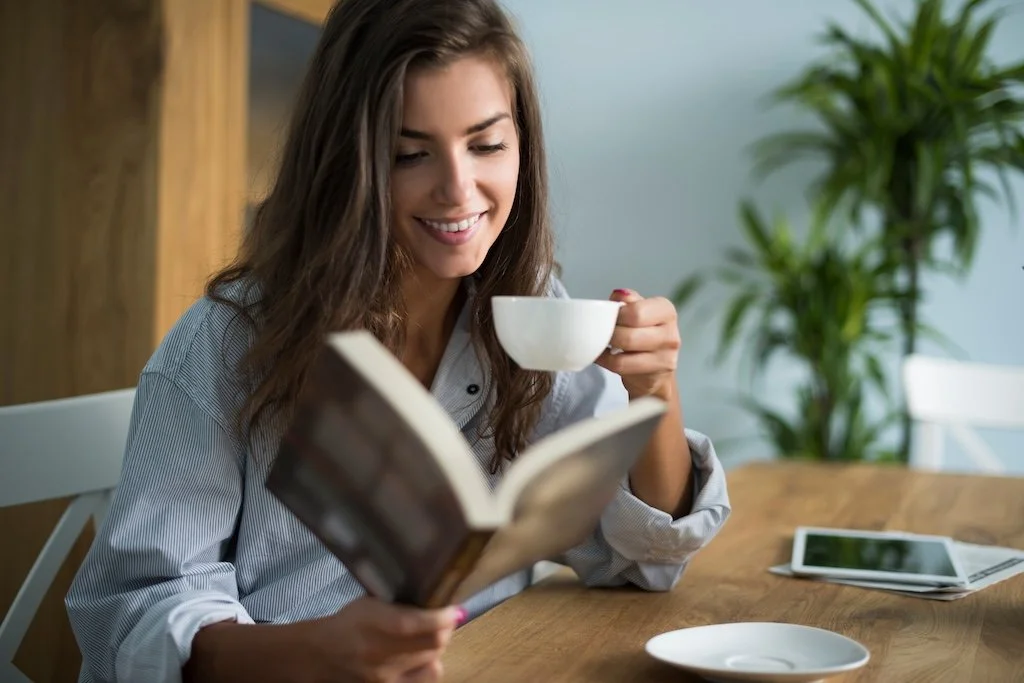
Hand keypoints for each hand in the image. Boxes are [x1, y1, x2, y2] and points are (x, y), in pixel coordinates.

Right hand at [310, 597, 464, 681]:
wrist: (322, 655)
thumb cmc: (349, 623)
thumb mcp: (370, 604)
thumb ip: (400, 606)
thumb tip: (435, 604)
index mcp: (375, 624)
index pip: (419, 623)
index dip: (444, 616)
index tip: (453, 609)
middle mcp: (381, 653)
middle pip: (433, 643)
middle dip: (446, 629)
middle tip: (446, 621)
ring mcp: (385, 677)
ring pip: (433, 661)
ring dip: (439, 647)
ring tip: (434, 637)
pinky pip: (426, 679)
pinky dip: (432, 666)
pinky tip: (426, 657)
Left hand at [596, 289, 680, 399]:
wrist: (655, 368)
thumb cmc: (643, 334)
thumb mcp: (638, 312)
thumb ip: (628, 301)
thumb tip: (618, 294)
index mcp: (666, 311)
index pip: (636, 312)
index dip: (616, 315)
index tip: (609, 317)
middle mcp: (670, 334)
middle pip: (629, 334)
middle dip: (609, 333)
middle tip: (601, 332)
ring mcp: (666, 357)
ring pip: (624, 353)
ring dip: (605, 347)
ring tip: (600, 343)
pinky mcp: (656, 374)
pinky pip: (621, 367)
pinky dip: (605, 360)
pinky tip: (602, 356)